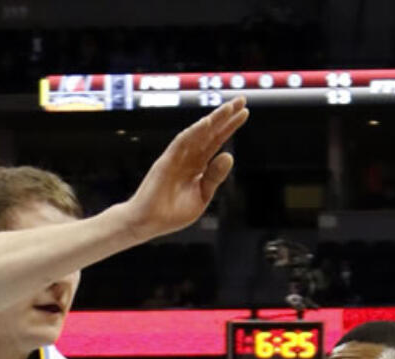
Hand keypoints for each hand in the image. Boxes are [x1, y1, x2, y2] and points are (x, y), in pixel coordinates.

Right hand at [121, 99, 248, 241]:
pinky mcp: (167, 161)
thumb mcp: (201, 196)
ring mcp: (178, 157)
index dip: (230, 127)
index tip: (245, 113)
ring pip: (198, 133)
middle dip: (225, 116)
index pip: (217, 141)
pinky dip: (194, 132)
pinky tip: (207, 123)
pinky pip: (182, 142)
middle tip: (242, 100)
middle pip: (210, 133)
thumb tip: (229, 156)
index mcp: (198, 166)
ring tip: (229, 108)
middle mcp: (189, 157)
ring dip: (214, 120)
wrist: (149, 222)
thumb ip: (214, 177)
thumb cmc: (173, 213)